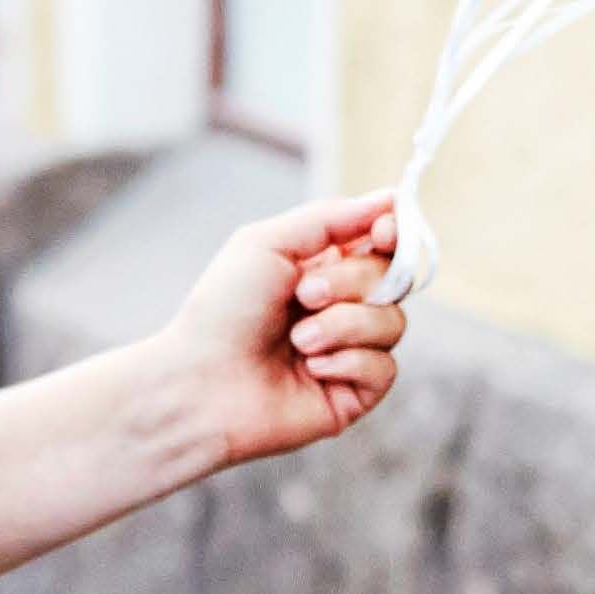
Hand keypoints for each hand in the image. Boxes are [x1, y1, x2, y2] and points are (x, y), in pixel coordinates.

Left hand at [150, 196, 408, 473]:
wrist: (200, 382)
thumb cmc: (223, 311)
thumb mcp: (268, 243)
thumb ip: (330, 218)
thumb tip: (391, 199)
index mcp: (323, 267)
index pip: (384, 242)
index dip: (394, 232)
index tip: (381, 231)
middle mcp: (342, 306)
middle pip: (393, 277)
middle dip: (349, 282)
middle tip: (304, 295)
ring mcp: (351, 350)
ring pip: (394, 322)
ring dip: (343, 325)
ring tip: (299, 341)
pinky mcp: (354, 393)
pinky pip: (385, 368)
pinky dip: (347, 362)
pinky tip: (310, 370)